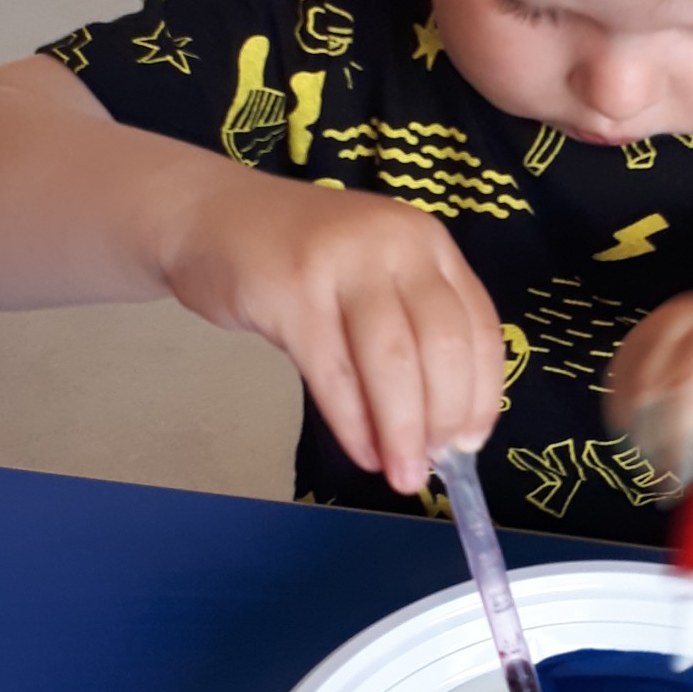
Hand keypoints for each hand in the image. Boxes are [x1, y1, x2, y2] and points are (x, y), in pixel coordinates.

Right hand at [162, 173, 504, 493]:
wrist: (210, 217)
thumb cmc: (298, 256)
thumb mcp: (372, 276)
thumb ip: (408, 332)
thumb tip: (437, 428)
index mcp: (427, 242)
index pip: (477, 325)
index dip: (482, 393)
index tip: (471, 443)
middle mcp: (394, 243)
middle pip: (442, 344)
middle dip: (444, 417)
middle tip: (433, 465)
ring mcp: (341, 262)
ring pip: (392, 361)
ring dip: (402, 430)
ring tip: (401, 474)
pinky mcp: (290, 291)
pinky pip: (333, 373)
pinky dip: (352, 423)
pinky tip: (362, 452)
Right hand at [606, 287, 692, 496]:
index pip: (687, 384)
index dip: (678, 436)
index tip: (685, 479)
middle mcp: (680, 321)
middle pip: (648, 388)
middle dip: (654, 445)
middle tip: (669, 485)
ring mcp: (650, 327)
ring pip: (625, 391)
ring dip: (637, 438)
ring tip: (662, 465)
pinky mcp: (632, 340)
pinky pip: (616, 388)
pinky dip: (626, 423)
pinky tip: (649, 442)